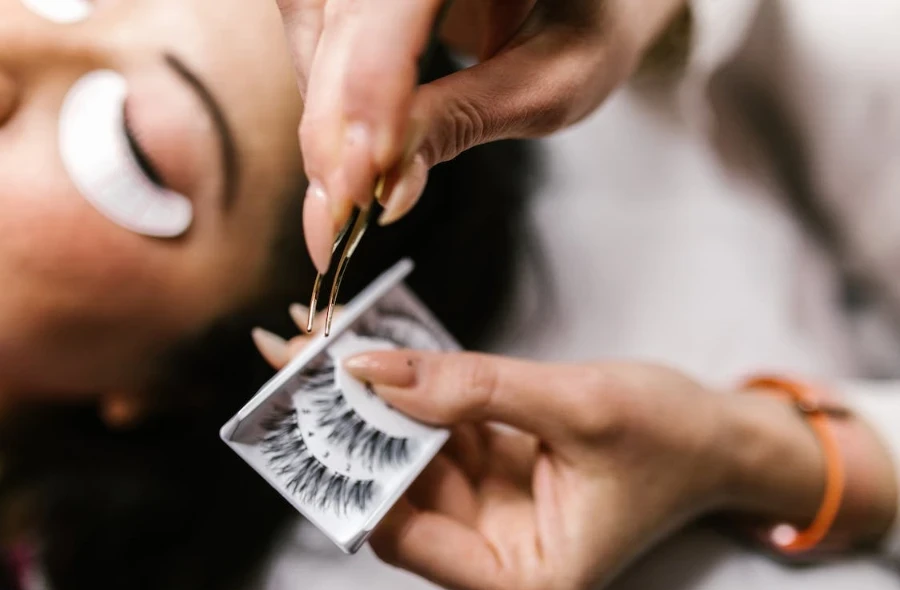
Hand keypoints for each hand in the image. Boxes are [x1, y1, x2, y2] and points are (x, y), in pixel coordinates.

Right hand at [273, 0, 688, 272]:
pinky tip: (348, 146)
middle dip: (334, 117)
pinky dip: (322, 94)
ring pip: (311, 18)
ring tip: (348, 187)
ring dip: (320, 109)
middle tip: (343, 209)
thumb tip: (389, 188)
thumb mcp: (551, 80)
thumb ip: (467, 120)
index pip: (396, 1)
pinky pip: (313, 26)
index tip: (367, 175)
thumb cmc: (590, 24)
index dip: (372, 85)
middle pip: (342, 13)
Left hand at [336, 350, 896, 589]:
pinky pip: (439, 427)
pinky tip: (375, 349)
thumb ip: (473, 390)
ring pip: (410, 453)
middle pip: (398, 490)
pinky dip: (411, 389)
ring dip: (371, 399)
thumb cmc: (674, 438)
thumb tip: (372, 373)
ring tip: (319, 343)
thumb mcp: (578, 407)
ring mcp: (492, 507)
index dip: (359, 472)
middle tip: (296, 362)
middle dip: (351, 426)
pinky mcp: (494, 468)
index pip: (409, 538)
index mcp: (521, 576)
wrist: (721, 434)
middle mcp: (496, 549)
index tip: (316, 406)